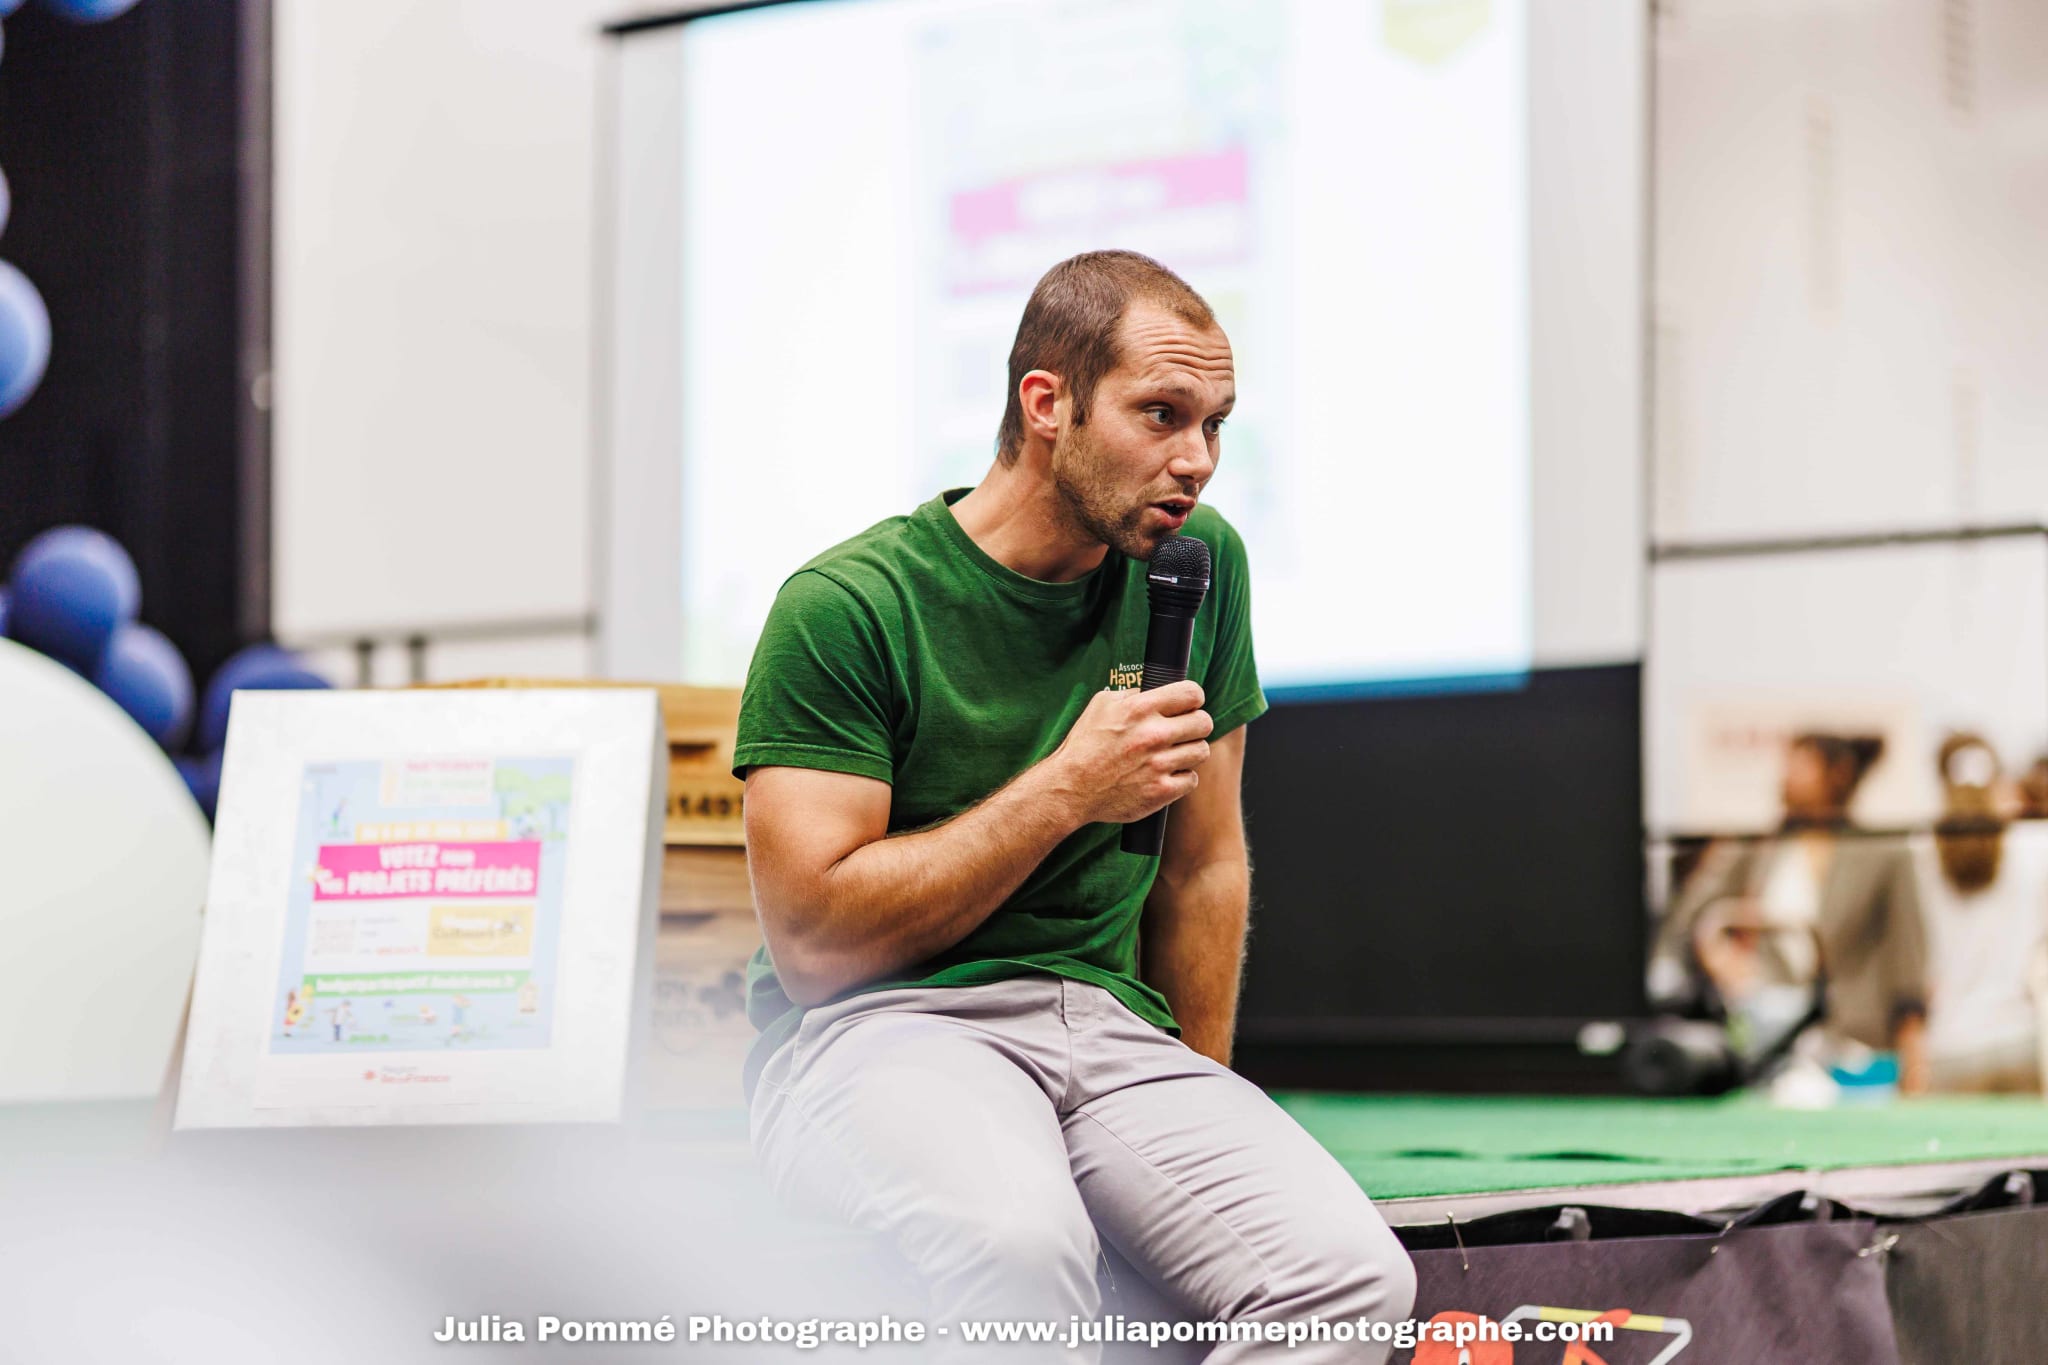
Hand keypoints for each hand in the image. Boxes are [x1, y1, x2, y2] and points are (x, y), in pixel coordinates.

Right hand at [1041, 680, 1212, 825]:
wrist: (1071, 788)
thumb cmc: (1084, 745)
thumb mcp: (1101, 705)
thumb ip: (1132, 694)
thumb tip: (1155, 690)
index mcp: (1139, 709)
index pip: (1192, 693)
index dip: (1193, 698)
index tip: (1188, 705)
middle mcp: (1152, 735)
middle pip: (1204, 722)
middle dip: (1195, 724)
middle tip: (1183, 731)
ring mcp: (1158, 765)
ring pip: (1201, 751)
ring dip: (1189, 752)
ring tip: (1173, 754)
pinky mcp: (1161, 791)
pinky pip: (1192, 779)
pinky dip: (1181, 778)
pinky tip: (1165, 775)